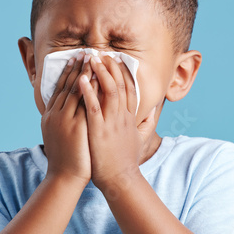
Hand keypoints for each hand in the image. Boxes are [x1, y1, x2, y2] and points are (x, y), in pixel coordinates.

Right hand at [41, 53, 96, 185]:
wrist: (64, 177)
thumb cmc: (66, 159)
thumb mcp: (59, 136)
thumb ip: (62, 121)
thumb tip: (68, 111)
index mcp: (51, 116)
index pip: (60, 88)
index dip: (68, 72)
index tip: (76, 59)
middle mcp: (55, 114)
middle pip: (66, 85)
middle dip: (76, 67)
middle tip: (85, 51)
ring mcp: (64, 120)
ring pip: (74, 90)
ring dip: (83, 73)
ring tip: (92, 58)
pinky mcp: (75, 127)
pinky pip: (83, 103)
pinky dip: (89, 89)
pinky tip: (96, 78)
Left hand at [78, 52, 156, 191]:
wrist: (121, 180)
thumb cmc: (126, 162)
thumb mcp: (139, 141)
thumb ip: (145, 125)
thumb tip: (151, 114)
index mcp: (130, 118)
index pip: (129, 89)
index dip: (123, 73)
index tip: (116, 60)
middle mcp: (123, 117)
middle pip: (120, 85)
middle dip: (111, 67)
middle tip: (101, 53)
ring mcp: (112, 123)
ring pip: (109, 91)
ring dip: (100, 73)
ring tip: (92, 58)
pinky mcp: (100, 130)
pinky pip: (94, 107)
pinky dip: (88, 92)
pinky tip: (82, 79)